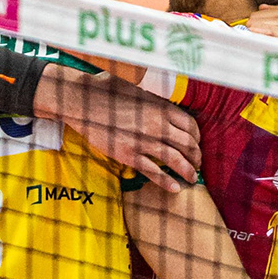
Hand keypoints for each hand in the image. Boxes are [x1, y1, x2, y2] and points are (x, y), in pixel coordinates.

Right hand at [39, 67, 200, 189]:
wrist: (80, 101)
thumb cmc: (105, 90)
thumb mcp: (137, 90)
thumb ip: (153, 102)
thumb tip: (164, 109)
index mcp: (160, 107)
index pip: (190, 125)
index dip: (197, 138)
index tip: (196, 144)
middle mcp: (156, 124)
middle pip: (187, 144)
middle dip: (196, 156)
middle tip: (196, 164)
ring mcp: (143, 141)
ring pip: (175, 160)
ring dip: (187, 171)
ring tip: (191, 178)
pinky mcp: (128, 155)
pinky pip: (153, 172)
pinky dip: (166, 182)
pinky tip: (175, 188)